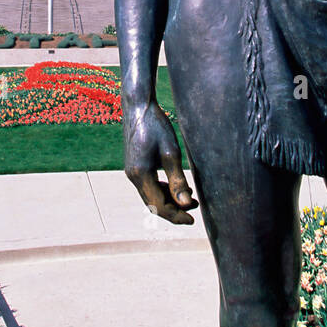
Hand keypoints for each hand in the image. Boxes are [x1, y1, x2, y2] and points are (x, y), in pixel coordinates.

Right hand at [123, 100, 197, 224]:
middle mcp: (132, 176)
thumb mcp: (171, 152)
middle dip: (174, 210)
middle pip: (153, 204)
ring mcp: (131, 172)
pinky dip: (162, 190)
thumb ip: (178, 180)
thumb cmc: (156, 126)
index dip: (176, 216)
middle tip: (195, 209)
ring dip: (169, 200)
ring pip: (150, 196)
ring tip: (190, 198)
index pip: (159, 206)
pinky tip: (176, 186)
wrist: (138, 106)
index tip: (193, 220)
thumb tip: (185, 204)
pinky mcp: (134, 166)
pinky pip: (148, 186)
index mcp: (140, 174)